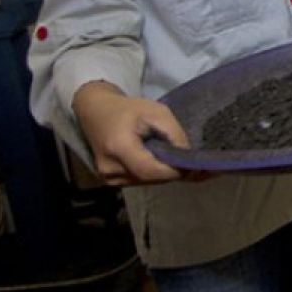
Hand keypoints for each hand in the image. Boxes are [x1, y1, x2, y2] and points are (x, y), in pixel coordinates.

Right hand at [72, 81, 188, 186]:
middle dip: (173, 172)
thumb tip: (188, 155)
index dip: (174, 170)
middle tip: (194, 163)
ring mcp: (108, 178)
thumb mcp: (156, 111)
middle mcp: (110, 169)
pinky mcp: (110, 181)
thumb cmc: (127, 109)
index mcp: (118, 148)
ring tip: (178, 160)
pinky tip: (162, 162)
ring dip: (164, 173)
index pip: (150, 170)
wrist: (96, 112)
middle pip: (151, 178)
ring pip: (147, 182)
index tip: (195, 165)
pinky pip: (140, 180)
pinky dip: (154, 173)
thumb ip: (174, 133)